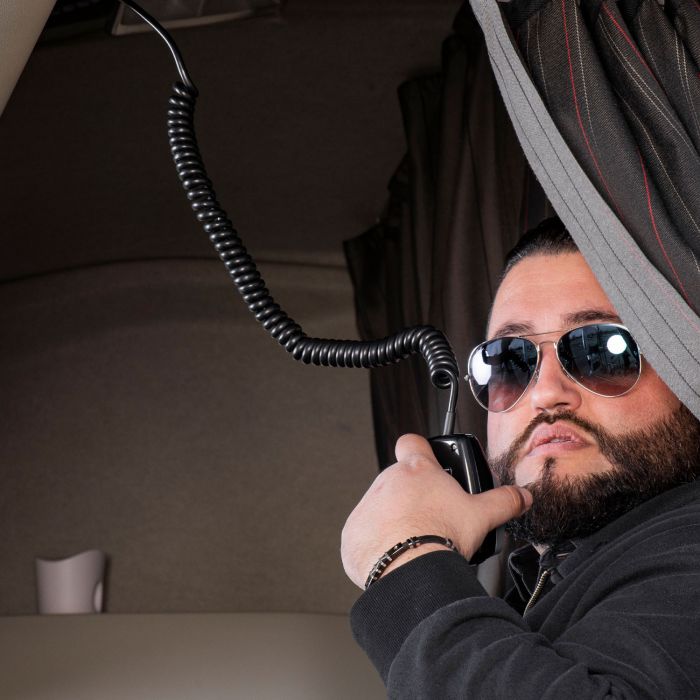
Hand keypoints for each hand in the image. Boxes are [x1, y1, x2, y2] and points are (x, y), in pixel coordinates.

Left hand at [341, 433, 531, 588]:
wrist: (408, 569)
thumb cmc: (441, 537)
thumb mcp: (481, 516)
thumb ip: (504, 501)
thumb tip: (522, 496)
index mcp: (418, 471)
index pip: (412, 442)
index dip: (420, 449)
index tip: (426, 459)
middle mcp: (388, 481)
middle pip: (399, 482)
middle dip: (413, 497)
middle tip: (431, 519)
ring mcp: (368, 505)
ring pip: (381, 507)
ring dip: (394, 519)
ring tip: (415, 542)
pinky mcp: (353, 531)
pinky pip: (364, 533)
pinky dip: (376, 543)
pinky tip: (395, 556)